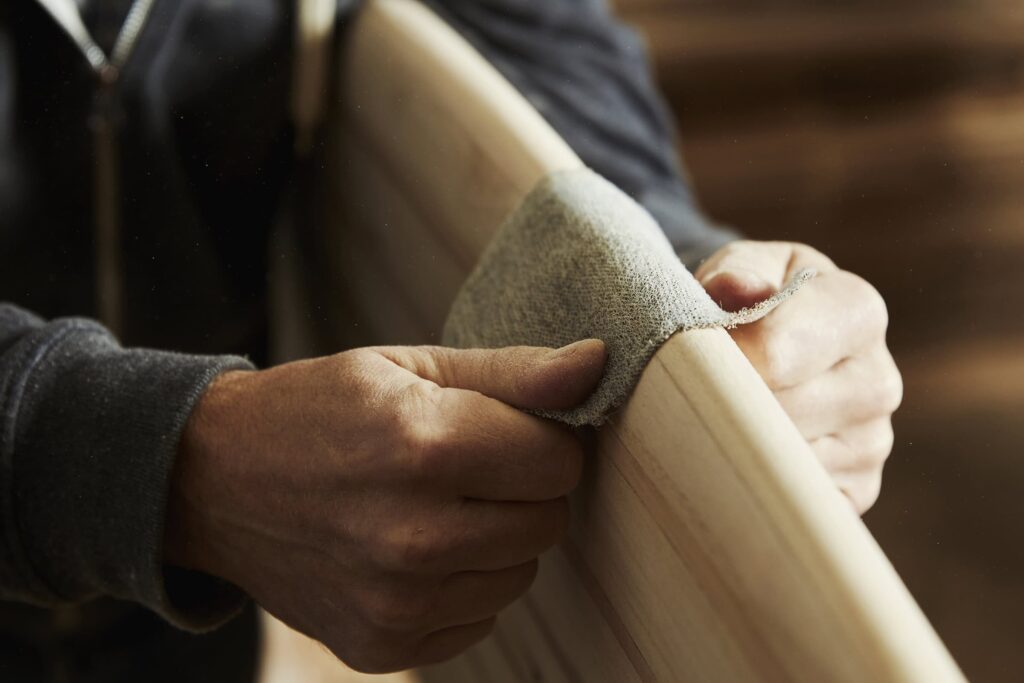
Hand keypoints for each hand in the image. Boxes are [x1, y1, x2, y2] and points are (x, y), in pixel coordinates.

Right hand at [165, 340, 605, 672]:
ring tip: (438, 504)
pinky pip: (480, 617)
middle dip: (525, 488)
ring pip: (521, 573)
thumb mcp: (410, 367)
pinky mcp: (383, 645)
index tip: (508, 427)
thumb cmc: (319, 409)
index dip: (543, 437)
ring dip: (498, 539)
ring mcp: (396, 602)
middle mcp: (413, 537)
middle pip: (550, 521)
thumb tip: (598, 363)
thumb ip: (513, 372)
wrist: (212, 482)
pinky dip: (464, 584)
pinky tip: (416, 549)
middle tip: (470, 464)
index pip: (560, 460)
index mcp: (425, 448)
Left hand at [696, 241, 901, 513]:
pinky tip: (737, 454)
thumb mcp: (743, 267)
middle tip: (685, 393)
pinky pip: (789, 500)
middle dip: (720, 405)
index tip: (685, 354)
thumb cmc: (752, 299)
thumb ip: (736, 271)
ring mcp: (872, 444)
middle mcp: (878, 382)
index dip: (715, 359)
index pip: (773, 354)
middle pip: (772, 414)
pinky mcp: (855, 491)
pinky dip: (753, 483)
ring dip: (730, 446)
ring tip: (707, 419)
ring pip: (777, 462)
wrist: (775, 344)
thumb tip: (733, 289)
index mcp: (857, 312)